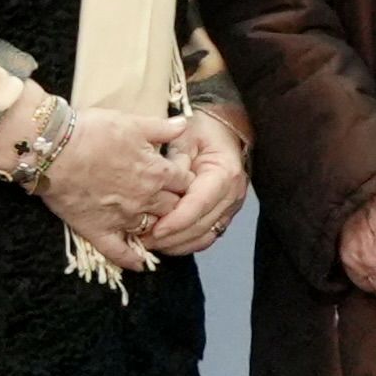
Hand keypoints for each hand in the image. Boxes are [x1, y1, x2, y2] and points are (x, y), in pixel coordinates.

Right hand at [32, 105, 190, 270]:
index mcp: (158, 172)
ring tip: (158, 226)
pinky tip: (139, 264)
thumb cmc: (92, 131)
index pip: (186, 182)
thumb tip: (185, 125)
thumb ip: (162, 128)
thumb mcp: (133, 122)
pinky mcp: (99, 230)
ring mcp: (124, 217)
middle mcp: (147, 198)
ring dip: (158, 228)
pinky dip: (132, 260)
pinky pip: (120, 252)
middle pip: (174, 207)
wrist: (53, 149)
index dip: (185, 180)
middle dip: (176, 204)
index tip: (180, 179)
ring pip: (152, 229)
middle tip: (170, 201)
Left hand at [144, 110, 250, 259]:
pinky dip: (185, 244)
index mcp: (224, 173)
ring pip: (204, 236)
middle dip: (172, 237)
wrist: (224, 132)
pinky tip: (165, 242)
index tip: (155, 229)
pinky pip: (206, 237)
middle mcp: (232, 195)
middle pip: (202, 225)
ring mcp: (230, 208)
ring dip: (177, 244)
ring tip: (149, 243)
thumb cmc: (203, 131)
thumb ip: (175, 161)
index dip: (177, 220)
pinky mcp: (223, 215)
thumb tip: (163, 185)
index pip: (200, 203)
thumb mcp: (185, 136)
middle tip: (143, 240)